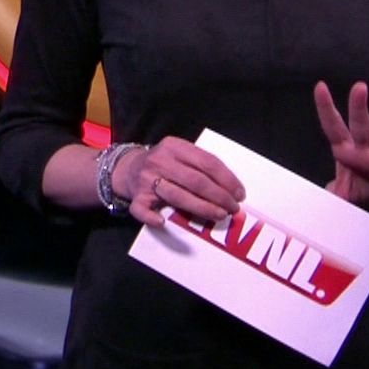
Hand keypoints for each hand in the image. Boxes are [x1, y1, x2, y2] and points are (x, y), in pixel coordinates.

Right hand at [114, 135, 245, 227]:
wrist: (128, 167)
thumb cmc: (164, 163)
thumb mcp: (181, 153)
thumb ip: (201, 164)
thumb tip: (232, 187)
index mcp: (174, 146)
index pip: (207, 162)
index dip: (227, 179)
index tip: (240, 194)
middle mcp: (160, 161)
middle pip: (196, 181)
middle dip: (219, 196)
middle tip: (233, 208)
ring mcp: (146, 179)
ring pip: (177, 196)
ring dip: (202, 208)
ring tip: (219, 215)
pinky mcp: (136, 197)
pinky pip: (143, 210)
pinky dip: (152, 217)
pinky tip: (163, 222)